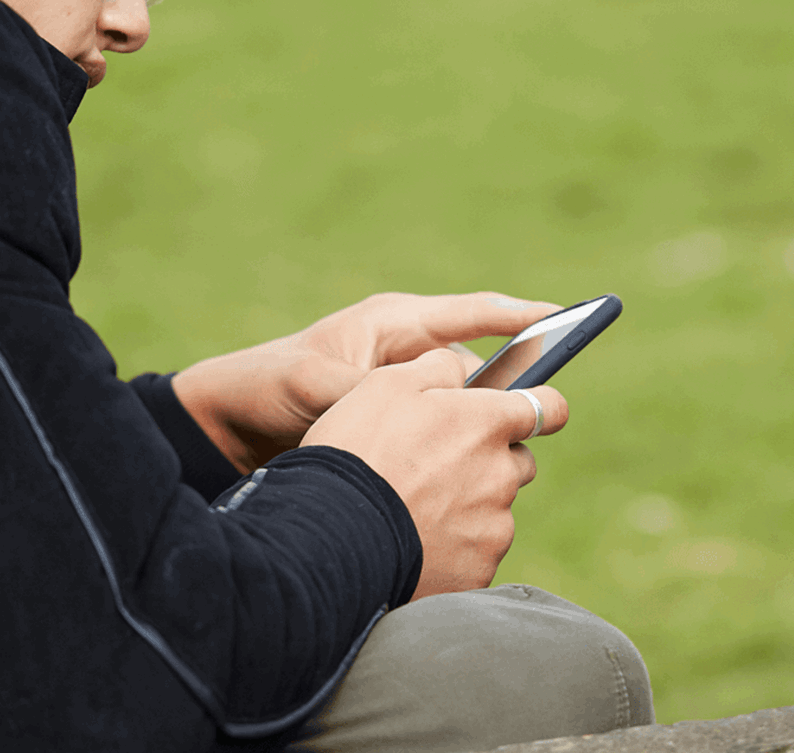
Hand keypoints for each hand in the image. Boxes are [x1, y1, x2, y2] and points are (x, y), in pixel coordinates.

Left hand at [171, 291, 561, 472]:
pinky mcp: (400, 429)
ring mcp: (407, 393)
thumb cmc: (267, 387)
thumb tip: (420, 411)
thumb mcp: (314, 385)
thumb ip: (366, 393)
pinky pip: (445, 437)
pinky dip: (461, 454)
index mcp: (396, 324)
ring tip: (512, 455)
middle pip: (481, 367)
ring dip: (486, 429)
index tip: (564, 319)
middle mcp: (410, 354)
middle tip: (550, 410)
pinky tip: (474, 480)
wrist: (229, 428)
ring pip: (467, 408)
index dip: (521, 318)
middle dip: (516, 388)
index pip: (472, 314)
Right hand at [303, 347, 569, 597]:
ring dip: (469, 507)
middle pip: (518, 463)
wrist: (331, 539)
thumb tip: (462, 369)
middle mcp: (502, 474)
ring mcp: (494, 527)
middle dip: (490, 461)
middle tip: (437, 467)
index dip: (539, 406)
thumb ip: (438, 367)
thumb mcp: (386, 384)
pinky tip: (415, 544)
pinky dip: (454, 549)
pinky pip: (476, 553)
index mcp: (488, 423)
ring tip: (414, 509)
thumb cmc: (356, 453)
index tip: (522, 414)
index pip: (549, 407)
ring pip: (495, 510)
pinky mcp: (479, 571)